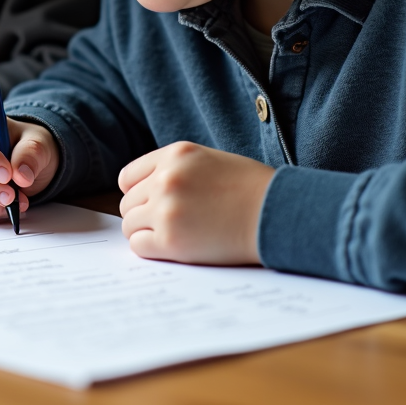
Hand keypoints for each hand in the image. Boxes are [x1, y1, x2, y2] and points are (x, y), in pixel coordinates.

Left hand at [118, 142, 274, 264]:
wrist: (278, 214)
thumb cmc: (248, 189)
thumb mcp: (207, 160)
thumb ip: (174, 169)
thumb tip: (142, 191)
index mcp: (173, 155)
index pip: (128, 177)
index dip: (137, 193)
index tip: (151, 204)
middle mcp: (165, 179)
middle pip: (127, 203)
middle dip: (143, 215)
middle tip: (168, 225)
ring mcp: (166, 209)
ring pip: (130, 225)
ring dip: (147, 233)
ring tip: (174, 235)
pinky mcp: (172, 240)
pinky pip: (139, 246)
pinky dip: (151, 249)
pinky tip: (174, 247)